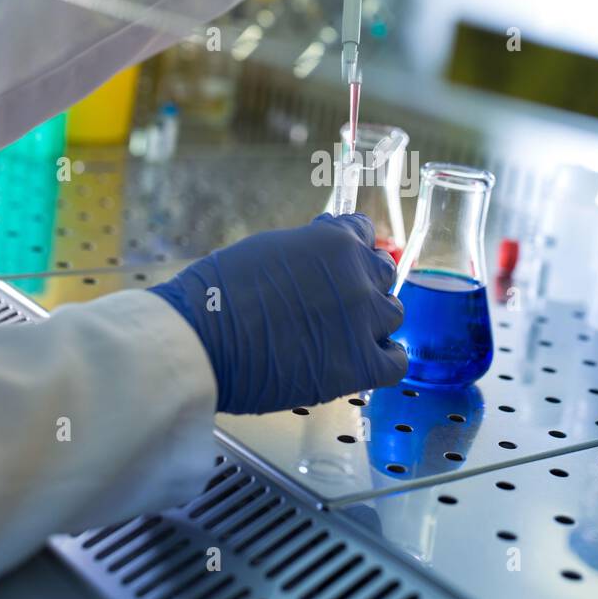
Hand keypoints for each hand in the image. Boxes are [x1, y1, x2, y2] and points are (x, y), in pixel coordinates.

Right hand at [151, 214, 406, 413]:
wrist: (201, 341)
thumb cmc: (218, 294)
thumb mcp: (268, 249)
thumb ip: (307, 253)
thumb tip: (319, 264)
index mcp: (335, 241)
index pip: (364, 234)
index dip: (350, 252)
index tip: (340, 265)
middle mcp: (359, 275)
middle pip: (383, 275)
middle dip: (363, 285)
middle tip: (337, 304)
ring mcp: (364, 320)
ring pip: (392, 315)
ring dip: (372, 323)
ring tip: (343, 335)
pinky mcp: (361, 364)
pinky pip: (396, 362)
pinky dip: (384, 360)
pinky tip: (362, 361)